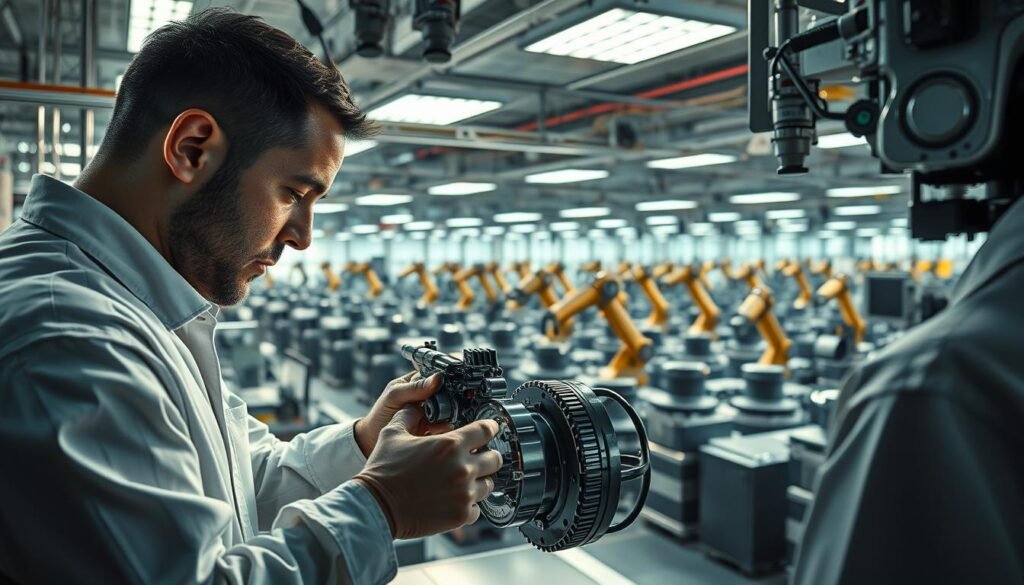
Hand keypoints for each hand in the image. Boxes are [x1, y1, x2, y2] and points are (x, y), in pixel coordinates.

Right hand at [352, 407, 502, 538]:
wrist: (376, 506)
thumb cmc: (383, 470)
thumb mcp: (392, 433)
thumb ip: (408, 416)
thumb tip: (415, 406)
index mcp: (450, 444)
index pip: (486, 430)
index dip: (489, 428)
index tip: (489, 430)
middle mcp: (462, 467)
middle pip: (495, 458)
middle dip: (487, 456)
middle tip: (477, 458)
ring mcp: (464, 493)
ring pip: (489, 484)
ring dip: (479, 481)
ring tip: (463, 482)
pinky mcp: (461, 514)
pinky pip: (478, 509)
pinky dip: (469, 505)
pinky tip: (455, 500)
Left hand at [353, 371, 450, 456]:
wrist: (372, 440)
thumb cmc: (380, 414)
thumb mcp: (394, 396)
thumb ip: (415, 388)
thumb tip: (437, 378)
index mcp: (416, 382)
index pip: (435, 374)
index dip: (446, 375)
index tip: (455, 378)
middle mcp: (425, 395)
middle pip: (445, 391)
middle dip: (450, 396)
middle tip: (451, 401)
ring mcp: (430, 412)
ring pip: (448, 408)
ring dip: (450, 411)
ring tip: (446, 415)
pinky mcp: (432, 428)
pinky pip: (445, 425)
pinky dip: (447, 426)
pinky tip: (444, 427)